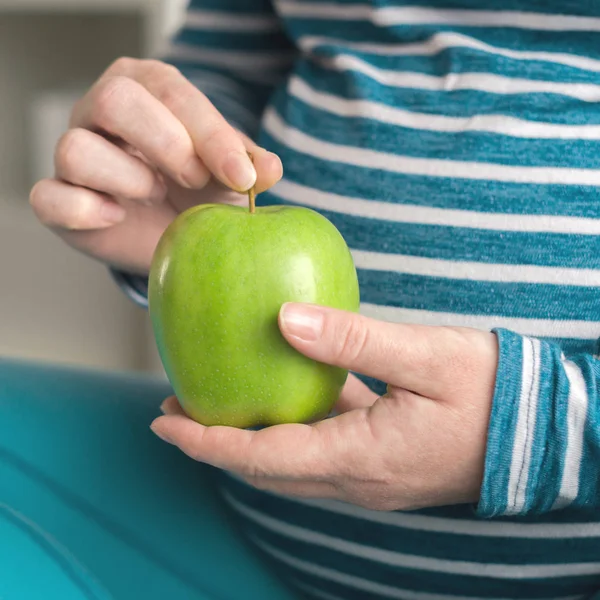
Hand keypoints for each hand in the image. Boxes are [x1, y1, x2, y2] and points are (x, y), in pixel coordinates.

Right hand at [29, 57, 281, 273]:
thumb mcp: (230, 175)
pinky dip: (85, 210)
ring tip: (156, 194)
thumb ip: (250, 165)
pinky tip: (117, 217)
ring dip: (128, 179)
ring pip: (76, 148)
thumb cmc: (199, 191)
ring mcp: (74, 152)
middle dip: (167, 145)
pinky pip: (48, 197)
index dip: (211, 136)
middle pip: (115, 101)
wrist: (169, 233)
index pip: (172, 93)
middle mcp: (101, 110)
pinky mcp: (58, 198)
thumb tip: (271, 168)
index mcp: (146, 87)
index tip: (243, 176)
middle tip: (195, 181)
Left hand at [151, 303, 498, 510]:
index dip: (207, 443)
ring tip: (217, 404)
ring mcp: (368, 473)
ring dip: (248, 438)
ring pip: (289, 463)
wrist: (542, 430)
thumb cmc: (492, 392)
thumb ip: (352, 340)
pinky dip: (287, 427)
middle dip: (216, 444)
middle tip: (176, 411)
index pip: (263, 459)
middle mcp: (356, 477)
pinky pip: (318, 448)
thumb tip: (283, 318)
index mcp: (361, 457)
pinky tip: (282, 395)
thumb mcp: (425, 355)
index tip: (162, 423)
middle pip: (266, 469)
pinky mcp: (379, 459)